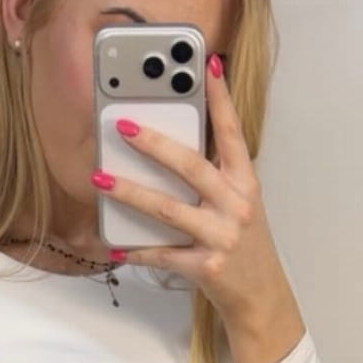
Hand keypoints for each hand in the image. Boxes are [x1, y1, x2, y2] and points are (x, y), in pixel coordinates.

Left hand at [93, 55, 290, 325]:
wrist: (260, 297)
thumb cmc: (245, 246)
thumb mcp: (240, 204)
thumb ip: (216, 176)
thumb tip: (174, 146)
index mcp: (245, 183)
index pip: (233, 132)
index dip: (220, 98)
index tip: (206, 65)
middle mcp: (236, 206)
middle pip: (191, 166)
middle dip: (155, 144)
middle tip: (124, 126)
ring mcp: (221, 237)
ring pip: (168, 209)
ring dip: (130, 193)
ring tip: (101, 180)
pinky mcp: (205, 267)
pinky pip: (163, 254)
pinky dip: (137, 250)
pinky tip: (116, 245)